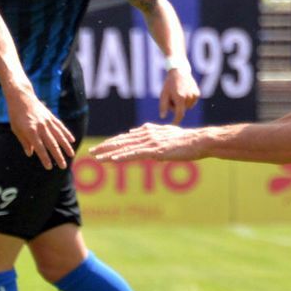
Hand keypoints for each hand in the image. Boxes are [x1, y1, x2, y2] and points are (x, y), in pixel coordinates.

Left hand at [6, 92, 75, 169]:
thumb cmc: (16, 114)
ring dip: (66, 146)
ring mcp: (47, 121)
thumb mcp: (16, 129)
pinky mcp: (51, 116)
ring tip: (72, 155)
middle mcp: (41, 126)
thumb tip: (31, 154)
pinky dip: (67, 134)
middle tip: (63, 166)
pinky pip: (60, 127)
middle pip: (52, 144)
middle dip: (58, 156)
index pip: (39, 148)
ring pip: (59, 136)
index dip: (44, 158)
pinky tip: (72, 140)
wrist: (21, 96)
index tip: (49, 167)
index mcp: (30, 131)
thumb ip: (24, 141)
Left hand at [90, 121, 206, 162]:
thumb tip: (137, 132)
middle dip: (105, 147)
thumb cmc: (186, 140)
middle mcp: (147, 134)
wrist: (199, 141)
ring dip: (109, 153)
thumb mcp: (166, 134)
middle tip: (91, 152)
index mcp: (148, 131)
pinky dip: (123, 156)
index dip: (112, 142)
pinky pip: (136, 154)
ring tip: (96, 158)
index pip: (126, 138)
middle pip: (121, 141)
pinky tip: (113, 159)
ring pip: (125, 147)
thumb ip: (152, 133)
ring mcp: (150, 142)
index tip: (100, 147)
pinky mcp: (156, 150)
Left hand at [160, 63, 200, 121]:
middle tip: (171, 98)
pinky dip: (187, 101)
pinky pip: (192, 103)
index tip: (173, 127)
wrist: (179, 71)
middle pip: (182, 110)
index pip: (179, 114)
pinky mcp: (197, 93)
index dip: (176, 122)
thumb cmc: (169, 83)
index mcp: (180, 98)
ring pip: (187, 107)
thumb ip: (163, 106)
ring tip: (178, 94)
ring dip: (182, 104)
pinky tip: (184, 92)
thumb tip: (163, 117)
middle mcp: (188, 97)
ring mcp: (194, 95)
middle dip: (176, 107)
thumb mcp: (163, 94)